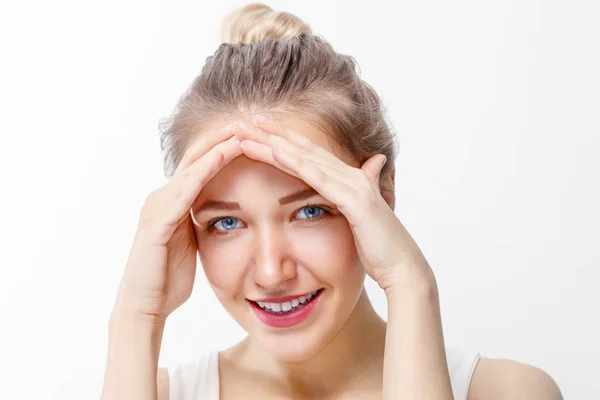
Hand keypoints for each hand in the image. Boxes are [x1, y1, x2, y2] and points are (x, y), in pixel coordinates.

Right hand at [113, 125, 242, 319]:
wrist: (144, 305)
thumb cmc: (167, 277)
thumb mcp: (189, 242)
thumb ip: (199, 223)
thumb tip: (220, 213)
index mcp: (172, 202)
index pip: (200, 164)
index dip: (223, 147)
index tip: (250, 134)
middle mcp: (162, 196)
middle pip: (196, 156)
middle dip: (222, 136)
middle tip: (250, 120)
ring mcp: (158, 205)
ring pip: (192, 166)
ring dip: (217, 145)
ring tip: (242, 129)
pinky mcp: (159, 220)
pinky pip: (186, 188)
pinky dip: (205, 169)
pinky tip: (223, 155)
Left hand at [232, 116, 434, 291]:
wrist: (403, 268)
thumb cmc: (380, 248)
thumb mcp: (362, 219)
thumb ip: (359, 193)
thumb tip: (373, 165)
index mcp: (348, 181)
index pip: (309, 155)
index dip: (283, 140)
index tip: (256, 129)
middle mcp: (350, 176)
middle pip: (303, 148)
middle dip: (271, 132)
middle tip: (242, 119)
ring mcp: (353, 185)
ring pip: (304, 157)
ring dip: (273, 142)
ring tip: (246, 130)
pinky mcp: (354, 200)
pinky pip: (317, 177)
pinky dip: (295, 162)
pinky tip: (274, 151)